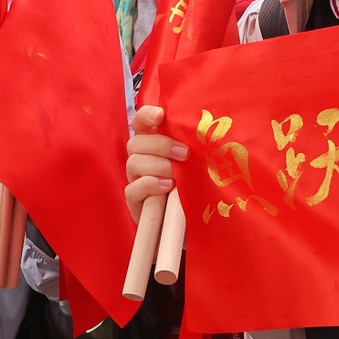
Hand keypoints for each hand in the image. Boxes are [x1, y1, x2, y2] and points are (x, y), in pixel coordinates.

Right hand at [124, 105, 188, 220]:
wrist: (192, 223)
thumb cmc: (196, 188)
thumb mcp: (195, 165)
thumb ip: (192, 149)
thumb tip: (206, 132)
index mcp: (155, 145)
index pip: (141, 122)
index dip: (146, 115)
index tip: (159, 115)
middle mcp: (141, 159)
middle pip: (136, 142)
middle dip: (160, 145)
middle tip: (183, 154)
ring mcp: (135, 180)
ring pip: (133, 163)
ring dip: (158, 166)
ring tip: (177, 176)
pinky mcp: (135, 203)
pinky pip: (132, 189)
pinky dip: (150, 185)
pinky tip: (168, 188)